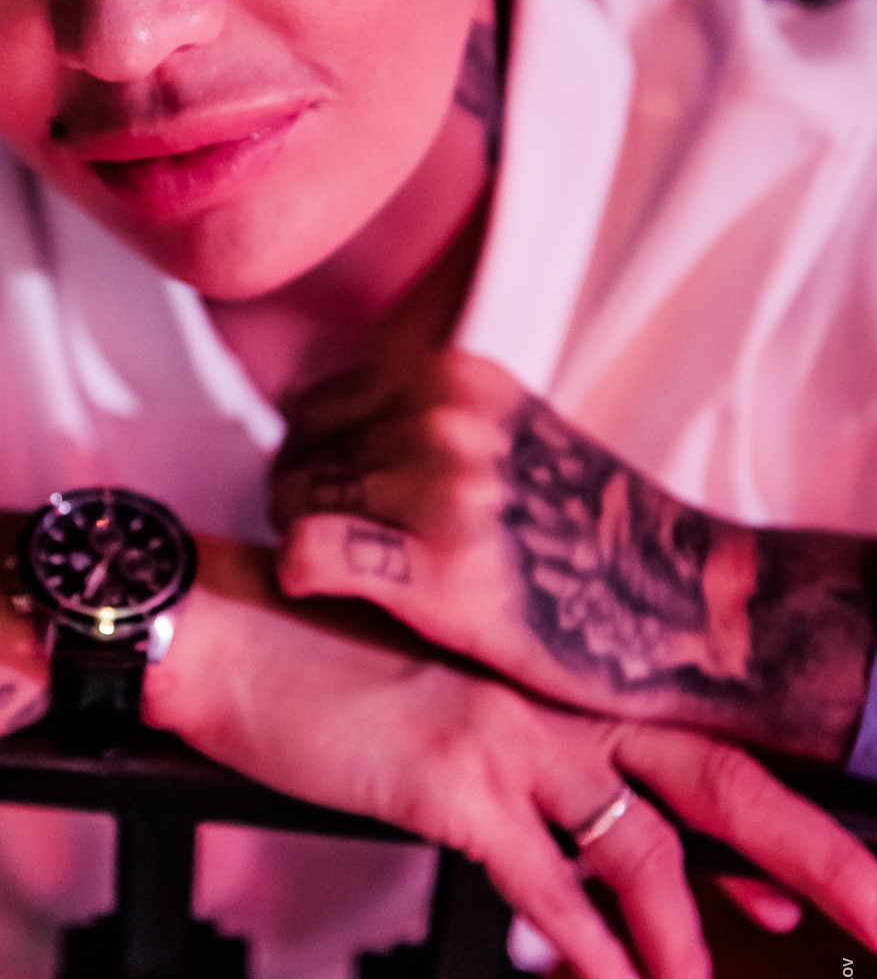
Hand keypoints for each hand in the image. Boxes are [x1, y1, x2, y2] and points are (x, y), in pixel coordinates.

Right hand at [144, 541, 876, 978]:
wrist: (233, 633)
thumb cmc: (329, 669)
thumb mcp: (447, 701)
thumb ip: (529, 759)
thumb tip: (594, 843)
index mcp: (560, 675)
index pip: (698, 743)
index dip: (772, 818)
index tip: (819, 883)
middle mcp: (555, 696)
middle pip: (721, 780)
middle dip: (812, 857)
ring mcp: (508, 731)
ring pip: (643, 842)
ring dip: (686, 935)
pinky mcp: (450, 778)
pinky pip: (545, 877)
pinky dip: (592, 943)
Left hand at [271, 348, 874, 759]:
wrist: (684, 602)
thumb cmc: (590, 532)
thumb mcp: (509, 433)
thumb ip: (427, 421)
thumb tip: (321, 429)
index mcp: (454, 376)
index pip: (313, 405)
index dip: (306, 460)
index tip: (325, 503)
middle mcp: (442, 418)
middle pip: (298, 455)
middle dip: (296, 504)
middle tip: (330, 552)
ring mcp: (440, 490)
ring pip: (294, 503)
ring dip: (300, 543)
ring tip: (342, 580)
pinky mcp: (439, 569)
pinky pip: (310, 555)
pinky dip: (300, 574)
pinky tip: (320, 595)